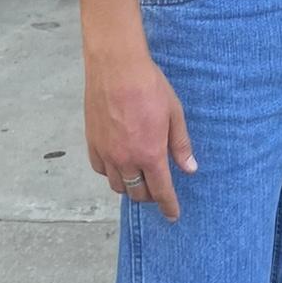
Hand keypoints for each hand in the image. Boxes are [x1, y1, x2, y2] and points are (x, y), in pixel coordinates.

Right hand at [82, 51, 196, 219]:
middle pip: (137, 192)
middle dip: (150, 196)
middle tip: (158, 189)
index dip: (168, 206)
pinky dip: (111, 173)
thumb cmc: (149, 86)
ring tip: (140, 177)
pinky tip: (119, 164)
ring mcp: (106, 153)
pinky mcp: (92, 143)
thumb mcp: (174, 113)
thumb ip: (180, 145)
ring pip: (117, 185)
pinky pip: (100, 170)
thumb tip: (190, 169)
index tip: (173, 215)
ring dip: (130, 186)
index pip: (161, 190)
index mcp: (149, 153)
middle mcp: (125, 159)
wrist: (116, 67)